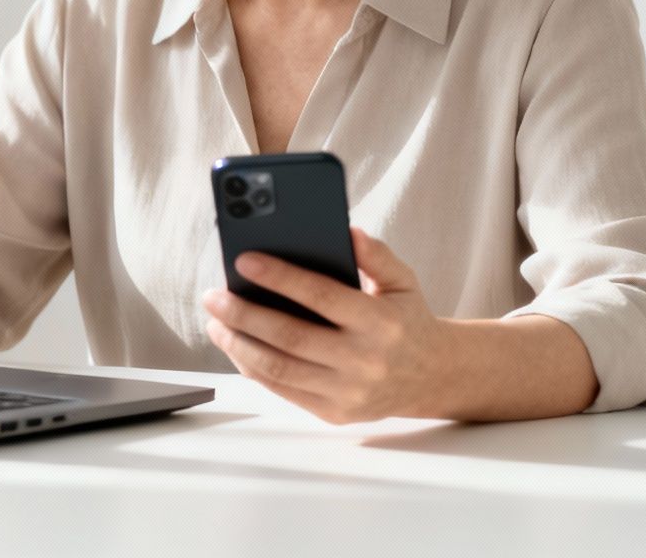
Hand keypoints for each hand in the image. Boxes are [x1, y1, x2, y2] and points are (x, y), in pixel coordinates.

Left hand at [200, 227, 453, 423]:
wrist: (432, 376)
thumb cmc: (406, 319)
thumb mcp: (403, 281)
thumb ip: (376, 255)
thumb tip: (347, 232)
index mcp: (380, 322)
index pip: (321, 295)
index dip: (279, 276)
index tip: (243, 259)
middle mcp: (364, 361)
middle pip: (290, 336)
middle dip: (243, 314)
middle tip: (213, 295)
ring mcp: (349, 392)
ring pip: (279, 368)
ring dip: (238, 344)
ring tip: (215, 321)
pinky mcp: (335, 413)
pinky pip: (284, 390)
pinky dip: (253, 367)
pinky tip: (235, 346)